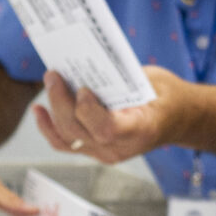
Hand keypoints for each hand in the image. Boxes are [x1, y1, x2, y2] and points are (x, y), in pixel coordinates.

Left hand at [28, 67, 198, 164]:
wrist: (176, 118)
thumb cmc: (165, 96)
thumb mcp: (152, 82)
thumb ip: (122, 79)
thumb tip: (87, 63)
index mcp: (140, 130)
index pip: (106, 129)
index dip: (88, 111)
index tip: (82, 88)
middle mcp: (120, 148)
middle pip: (78, 131)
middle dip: (61, 102)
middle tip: (54, 75)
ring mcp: (104, 152)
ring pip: (67, 138)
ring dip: (52, 110)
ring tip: (50, 82)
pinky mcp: (94, 149)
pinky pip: (65, 143)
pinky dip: (48, 127)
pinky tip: (40, 110)